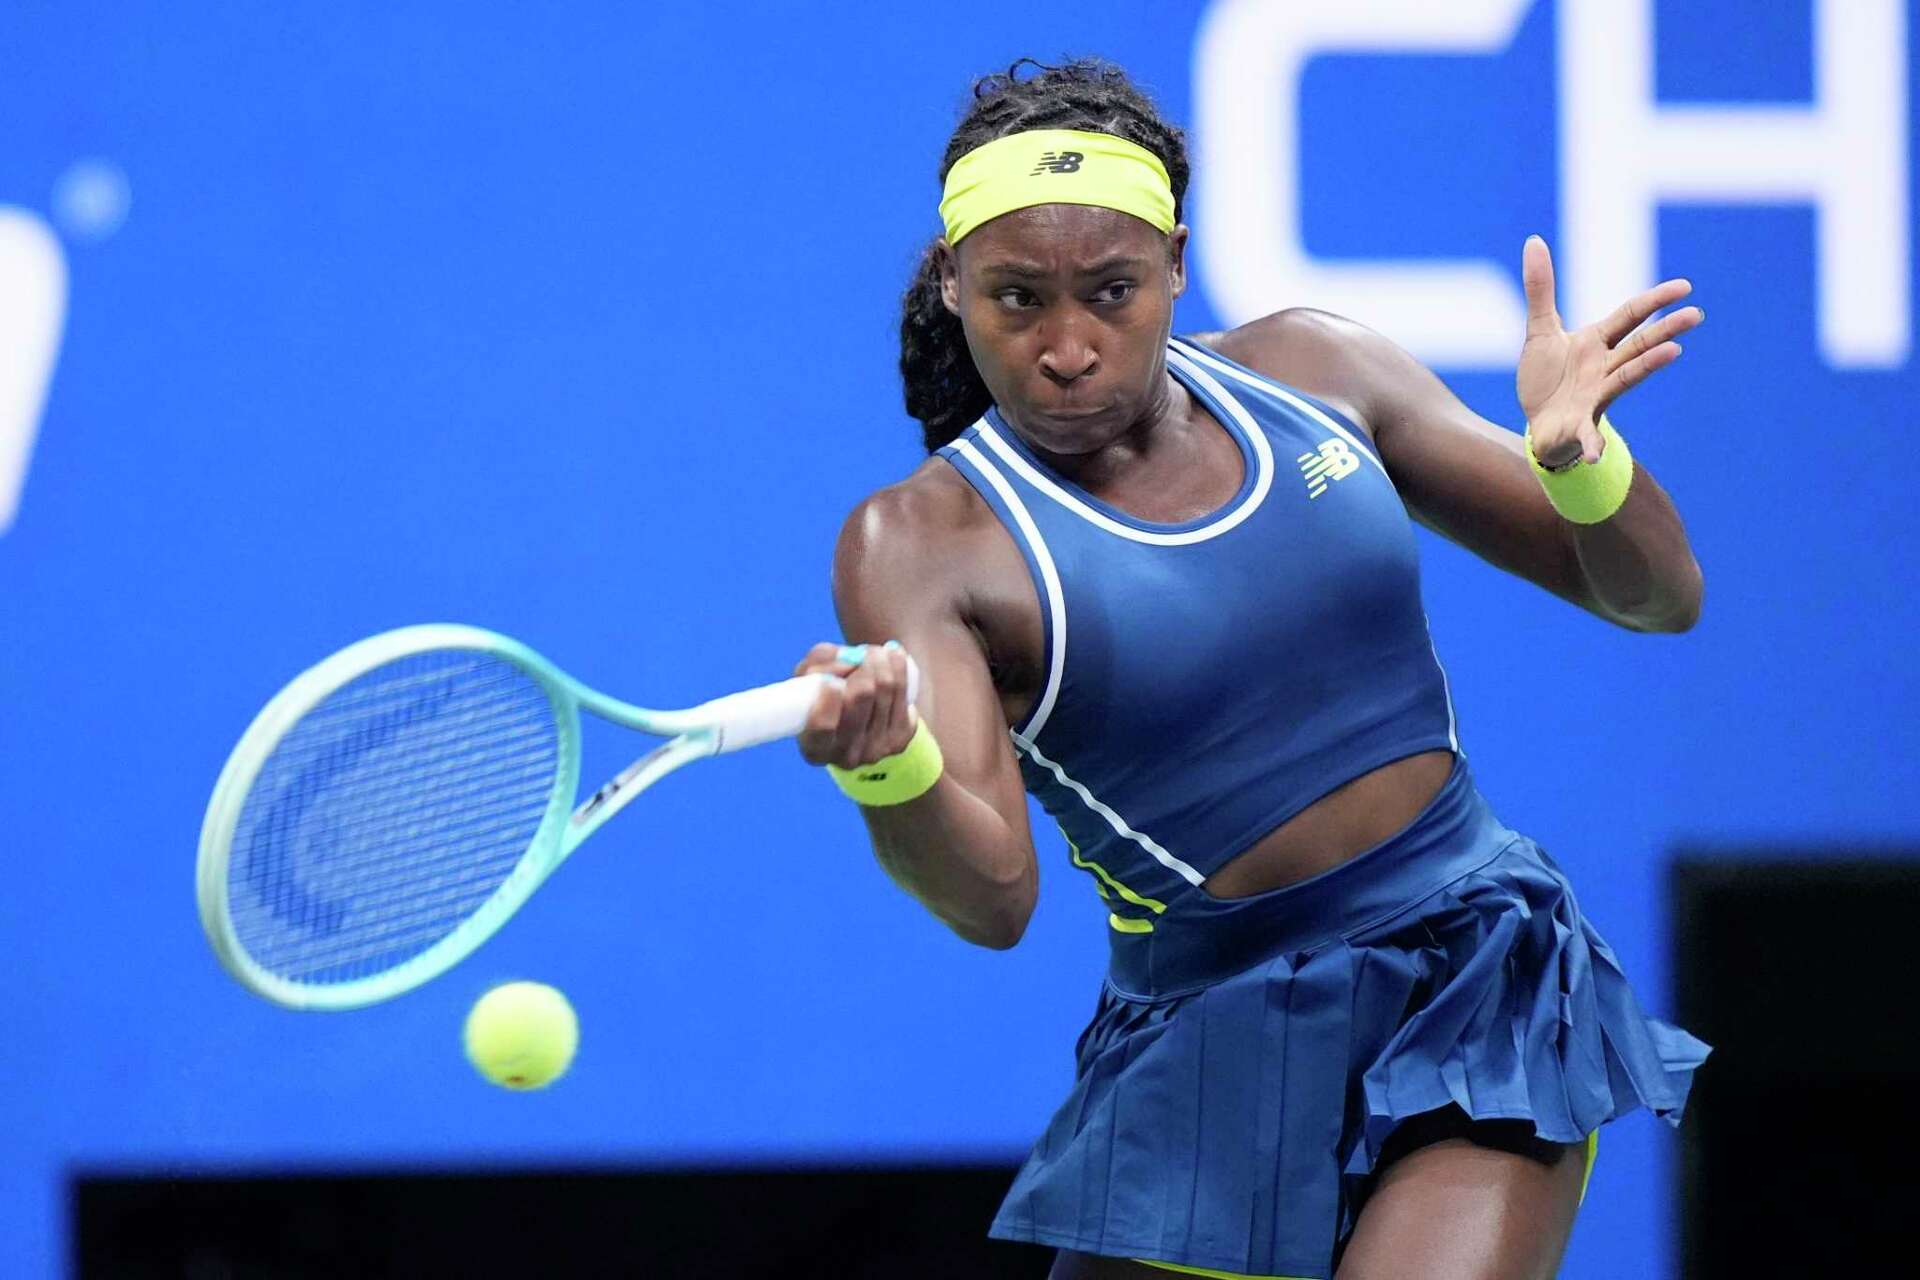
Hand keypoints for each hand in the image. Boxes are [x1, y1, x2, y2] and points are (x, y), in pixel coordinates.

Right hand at [792, 641, 918, 768]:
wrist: (860, 714)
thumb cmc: (823, 693)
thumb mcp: (806, 677)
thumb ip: (818, 663)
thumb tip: (851, 659)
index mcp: (814, 748)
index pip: (823, 726)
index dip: (829, 697)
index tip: (832, 680)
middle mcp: (845, 756)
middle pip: (862, 694)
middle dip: (861, 664)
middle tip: (858, 655)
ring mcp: (876, 750)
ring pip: (885, 686)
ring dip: (879, 659)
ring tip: (873, 653)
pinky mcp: (900, 738)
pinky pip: (903, 690)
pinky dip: (897, 665)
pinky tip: (891, 659)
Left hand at [1516, 235, 1703, 466]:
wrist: (1539, 423)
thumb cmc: (1546, 377)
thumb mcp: (1540, 330)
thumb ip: (1540, 289)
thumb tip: (1533, 240)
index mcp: (1596, 342)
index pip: (1630, 316)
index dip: (1653, 301)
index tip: (1685, 287)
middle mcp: (1604, 368)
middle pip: (1638, 345)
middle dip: (1665, 329)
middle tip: (1696, 315)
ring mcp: (1595, 397)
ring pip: (1626, 378)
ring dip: (1648, 366)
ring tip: (1673, 354)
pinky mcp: (1579, 426)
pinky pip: (1589, 436)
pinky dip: (1593, 446)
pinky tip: (1595, 456)